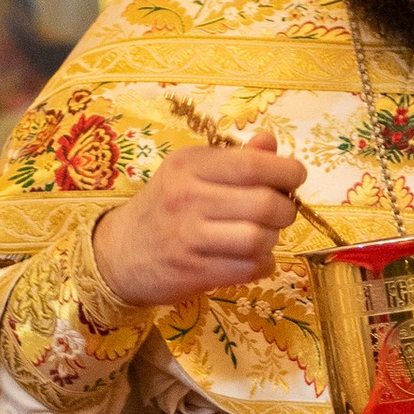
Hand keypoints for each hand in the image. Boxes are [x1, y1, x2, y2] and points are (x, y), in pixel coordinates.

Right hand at [94, 129, 306, 309]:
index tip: (295, 178)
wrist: (118, 254)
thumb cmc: (165, 208)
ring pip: (258, 238)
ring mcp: (188, 236)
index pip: (252, 164)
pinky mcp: (192, 271)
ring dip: (273, 240)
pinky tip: (255, 259)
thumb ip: (235, 158)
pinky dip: (262, 264)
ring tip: (264, 236)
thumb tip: (271, 142)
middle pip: (264, 204)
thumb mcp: (191, 173)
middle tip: (281, 213)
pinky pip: (248, 269)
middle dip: (286, 210)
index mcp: (190, 165)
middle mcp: (187, 196)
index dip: (287, 172)